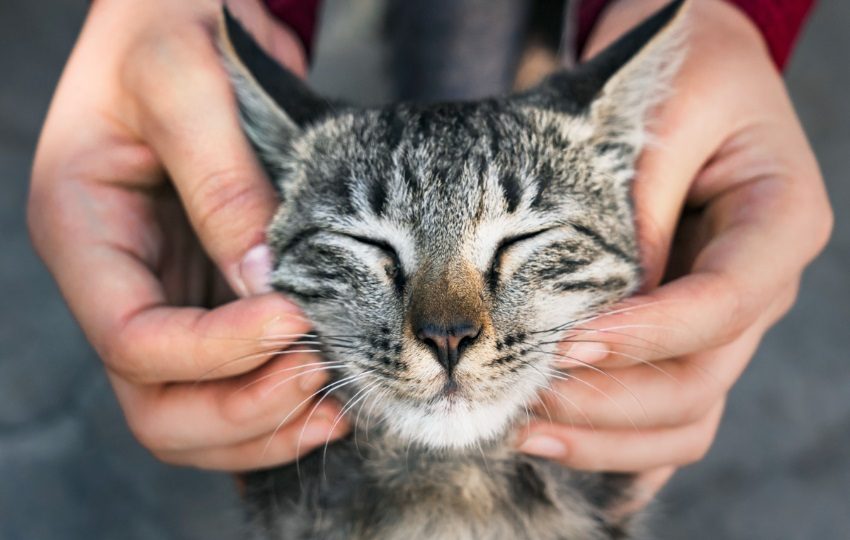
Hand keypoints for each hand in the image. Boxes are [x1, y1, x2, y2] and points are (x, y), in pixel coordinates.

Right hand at [28, 0, 346, 470]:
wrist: (185, 14)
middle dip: (240, 408)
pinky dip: (279, 404)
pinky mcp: (213, 296)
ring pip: (193, 411)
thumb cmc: (168, 27)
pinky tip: (332, 393)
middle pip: (155, 403)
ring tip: (336, 401)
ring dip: (263, 424)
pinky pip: (234, 381)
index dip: (215, 352)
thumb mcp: (184, 79)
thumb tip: (265, 282)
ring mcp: (166, 295)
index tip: (297, 320)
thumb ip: (219, 180)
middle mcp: (118, 280)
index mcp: (83, 231)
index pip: (132, 338)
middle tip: (321, 376)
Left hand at [517, 0, 831, 508]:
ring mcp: (724, 322)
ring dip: (605, 437)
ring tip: (522, 430)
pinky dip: (621, 445)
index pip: (723, 303)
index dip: (648, 334)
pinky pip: (668, 415)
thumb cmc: (682, 76)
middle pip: (700, 379)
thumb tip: (599, 309)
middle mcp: (760, 286)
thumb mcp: (667, 111)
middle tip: (522, 394)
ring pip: (685, 416)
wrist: (689, 73)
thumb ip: (640, 206)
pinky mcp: (684, 336)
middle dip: (609, 399)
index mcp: (779, 224)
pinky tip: (563, 453)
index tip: (567, 341)